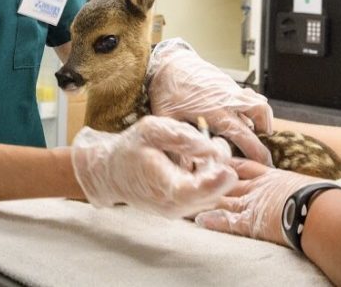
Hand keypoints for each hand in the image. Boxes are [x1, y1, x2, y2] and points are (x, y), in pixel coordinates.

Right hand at [70, 115, 235, 217]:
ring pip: (213, 193)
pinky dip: (207, 176)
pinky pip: (207, 194)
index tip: (228, 169)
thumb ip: (181, 137)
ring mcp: (180, 211)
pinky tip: (193, 160)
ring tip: (196, 150)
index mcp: (164, 188)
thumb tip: (210, 149)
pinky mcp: (184, 208)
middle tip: (213, 140)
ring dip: (213, 170)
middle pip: (213, 192)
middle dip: (219, 167)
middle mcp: (175, 206)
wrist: (112, 171)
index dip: (216, 182)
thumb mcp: (151, 130)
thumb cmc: (131, 148)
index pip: (196, 192)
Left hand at [148, 39, 273, 165]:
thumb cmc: (166, 90)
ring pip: (259, 103)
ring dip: (263, 119)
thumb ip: (177, 143)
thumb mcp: (167, 119)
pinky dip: (254, 108)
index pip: (243, 134)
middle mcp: (227, 99)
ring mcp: (231, 89)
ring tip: (259, 134)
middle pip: (260, 115)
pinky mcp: (230, 83)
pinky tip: (246, 118)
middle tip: (264, 157)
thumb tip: (186, 170)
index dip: (255, 151)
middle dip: (264, 139)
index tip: (262, 164)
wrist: (169, 62)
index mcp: (214, 111)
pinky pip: (250, 96)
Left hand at [195, 159, 340, 244]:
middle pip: (230, 180)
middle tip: (195, 171)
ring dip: (207, 195)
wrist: (320, 210)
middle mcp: (260, 188)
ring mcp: (253, 203)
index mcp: (276, 177)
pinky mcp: (249, 221)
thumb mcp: (335, 190)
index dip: (234, 163)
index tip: (221, 158)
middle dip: (213, 176)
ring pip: (223, 197)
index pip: (249, 167)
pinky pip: (226, 221)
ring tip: (189, 193)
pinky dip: (212, 220)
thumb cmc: (328, 199)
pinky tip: (198, 219)